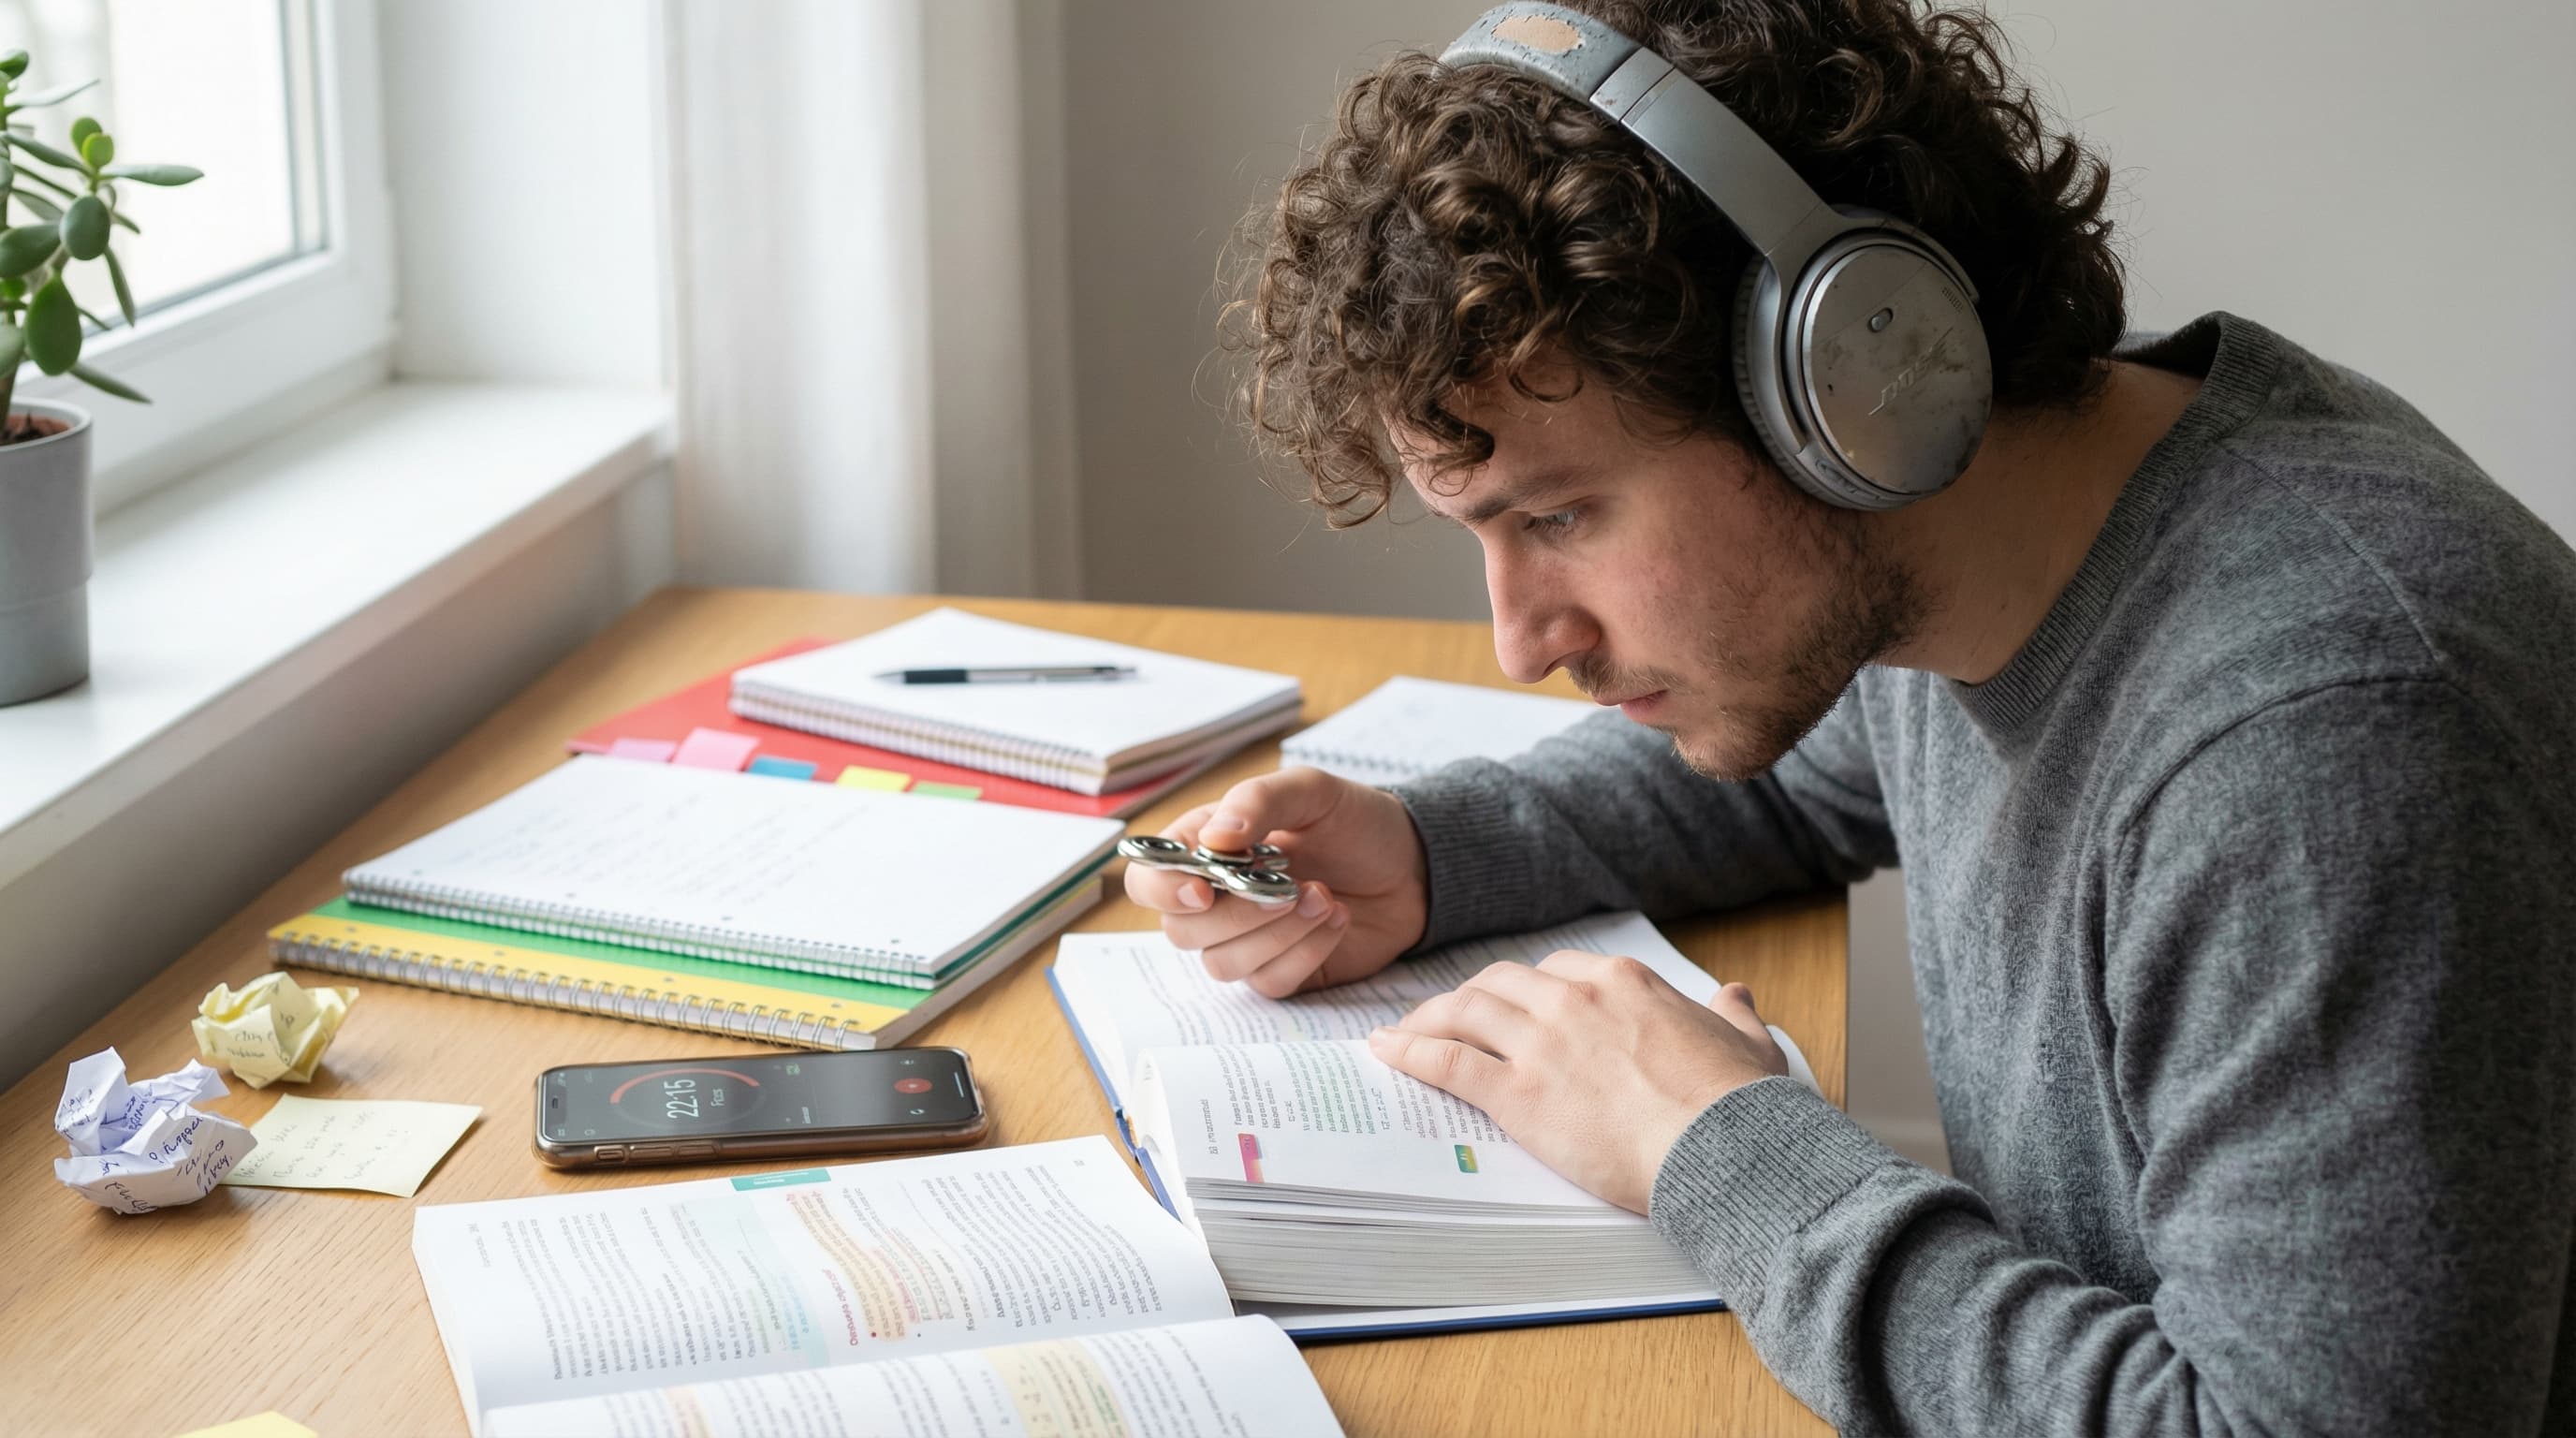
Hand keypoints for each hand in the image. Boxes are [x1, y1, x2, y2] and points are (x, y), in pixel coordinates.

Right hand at [1122, 767, 1428, 996]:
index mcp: (1205, 848)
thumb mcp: (1310, 791)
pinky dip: (1306, 953)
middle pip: (1181, 931)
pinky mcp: (1281, 971)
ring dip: (1276, 935)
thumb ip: (1257, 802)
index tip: (1204, 890)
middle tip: (1292, 888)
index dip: (1163, 891)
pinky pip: (1270, 982)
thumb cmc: (1353, 820)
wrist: (1411, 864)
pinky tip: (1338, 919)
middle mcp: (1215, 900)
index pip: (1149, 879)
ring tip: (1325, 898)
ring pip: (1223, 964)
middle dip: (1238, 914)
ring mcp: (1246, 940)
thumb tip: (1214, 838)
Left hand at [1369, 952, 1789, 1212]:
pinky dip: (1410, 1052)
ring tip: (1404, 1031)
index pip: (1557, 971)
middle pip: (1501, 982)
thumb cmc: (1738, 1105)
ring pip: (1466, 1012)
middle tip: (1449, 1015)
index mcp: (1623, 983)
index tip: (1513, 1002)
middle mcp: (1574, 1000)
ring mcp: (1541, 1043)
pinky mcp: (1518, 1092)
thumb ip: (1732, 1014)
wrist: (1721, 1147)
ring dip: (1429, 1018)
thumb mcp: (1748, 1045)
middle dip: (1470, 997)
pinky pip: (1447, 1061)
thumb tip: (1736, 995)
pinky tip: (1386, 1051)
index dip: (1527, 988)